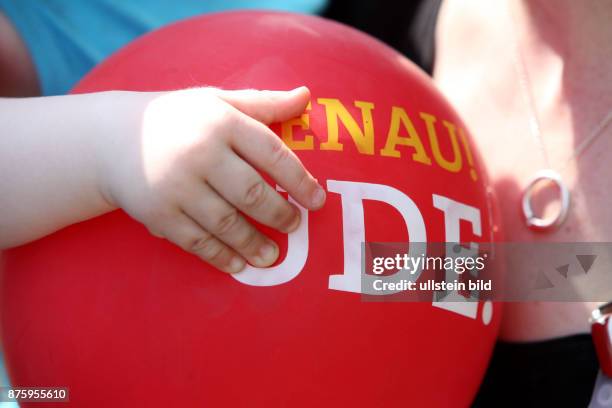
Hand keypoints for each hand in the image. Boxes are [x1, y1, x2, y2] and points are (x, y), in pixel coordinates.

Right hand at [96, 86, 324, 272]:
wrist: (113, 138)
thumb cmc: (178, 119)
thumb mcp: (217, 102)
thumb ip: (263, 103)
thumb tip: (305, 96)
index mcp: (220, 122)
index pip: (271, 153)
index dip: (300, 180)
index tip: (318, 200)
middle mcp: (199, 153)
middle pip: (251, 193)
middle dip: (279, 214)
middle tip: (295, 225)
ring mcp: (176, 187)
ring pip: (226, 223)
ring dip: (254, 243)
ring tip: (274, 256)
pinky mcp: (158, 213)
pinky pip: (196, 241)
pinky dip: (220, 257)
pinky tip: (238, 265)